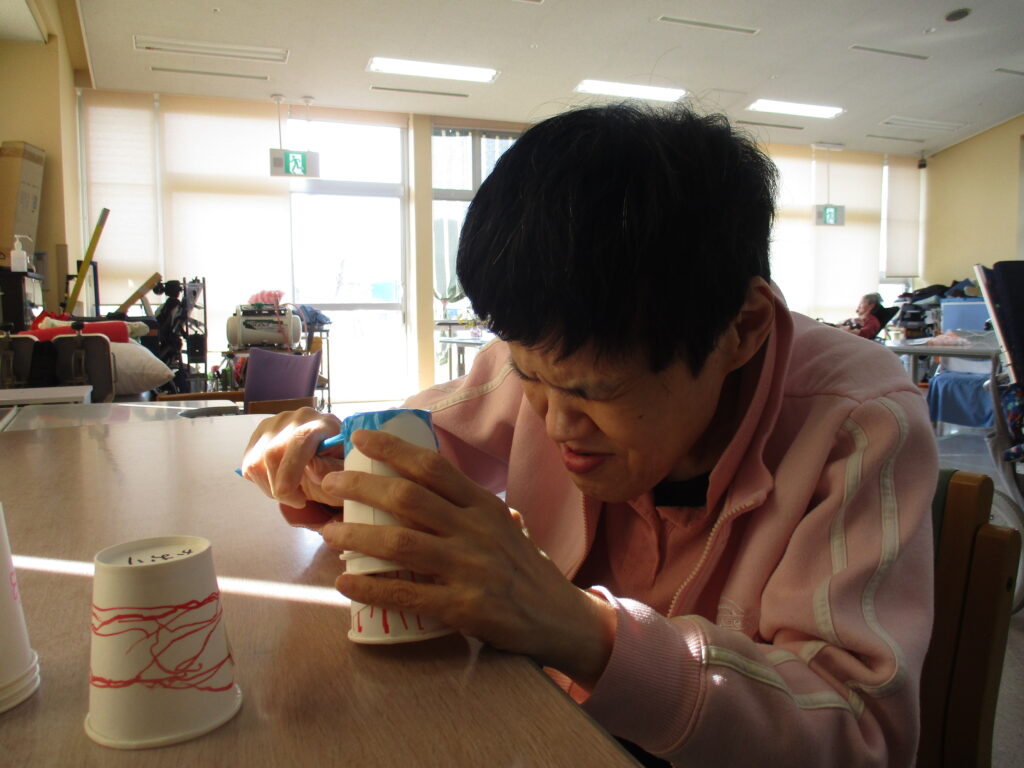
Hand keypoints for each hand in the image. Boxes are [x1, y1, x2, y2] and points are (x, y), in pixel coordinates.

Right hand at [240, 407, 345, 527]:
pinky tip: (281, 482)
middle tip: (298, 501)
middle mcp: (296, 418)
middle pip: (273, 453)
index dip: (290, 468)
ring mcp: (275, 424)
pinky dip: (262, 482)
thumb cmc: (340, 465)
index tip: (284, 493)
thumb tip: (313, 470)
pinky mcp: (260, 435)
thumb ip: (334, 470)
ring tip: (292, 492)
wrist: (329, 453)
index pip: (299, 440)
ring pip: (256, 461)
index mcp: (322, 424)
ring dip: (270, 487)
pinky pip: (249, 464)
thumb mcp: (346, 471)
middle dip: (280, 487)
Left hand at [319, 429, 615, 688]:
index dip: (394, 449)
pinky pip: (407, 594)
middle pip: (409, 498)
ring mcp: (470, 568)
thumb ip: (471, 508)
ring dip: (357, 536)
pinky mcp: (464, 607)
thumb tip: (429, 486)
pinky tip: (345, 583)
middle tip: (331, 482)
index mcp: (484, 506)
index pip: (434, 467)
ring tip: (329, 532)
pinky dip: (371, 587)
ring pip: (400, 543)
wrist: (561, 620)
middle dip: (362, 486)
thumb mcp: (506, 527)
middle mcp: (476, 530)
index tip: (360, 438)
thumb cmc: (528, 570)